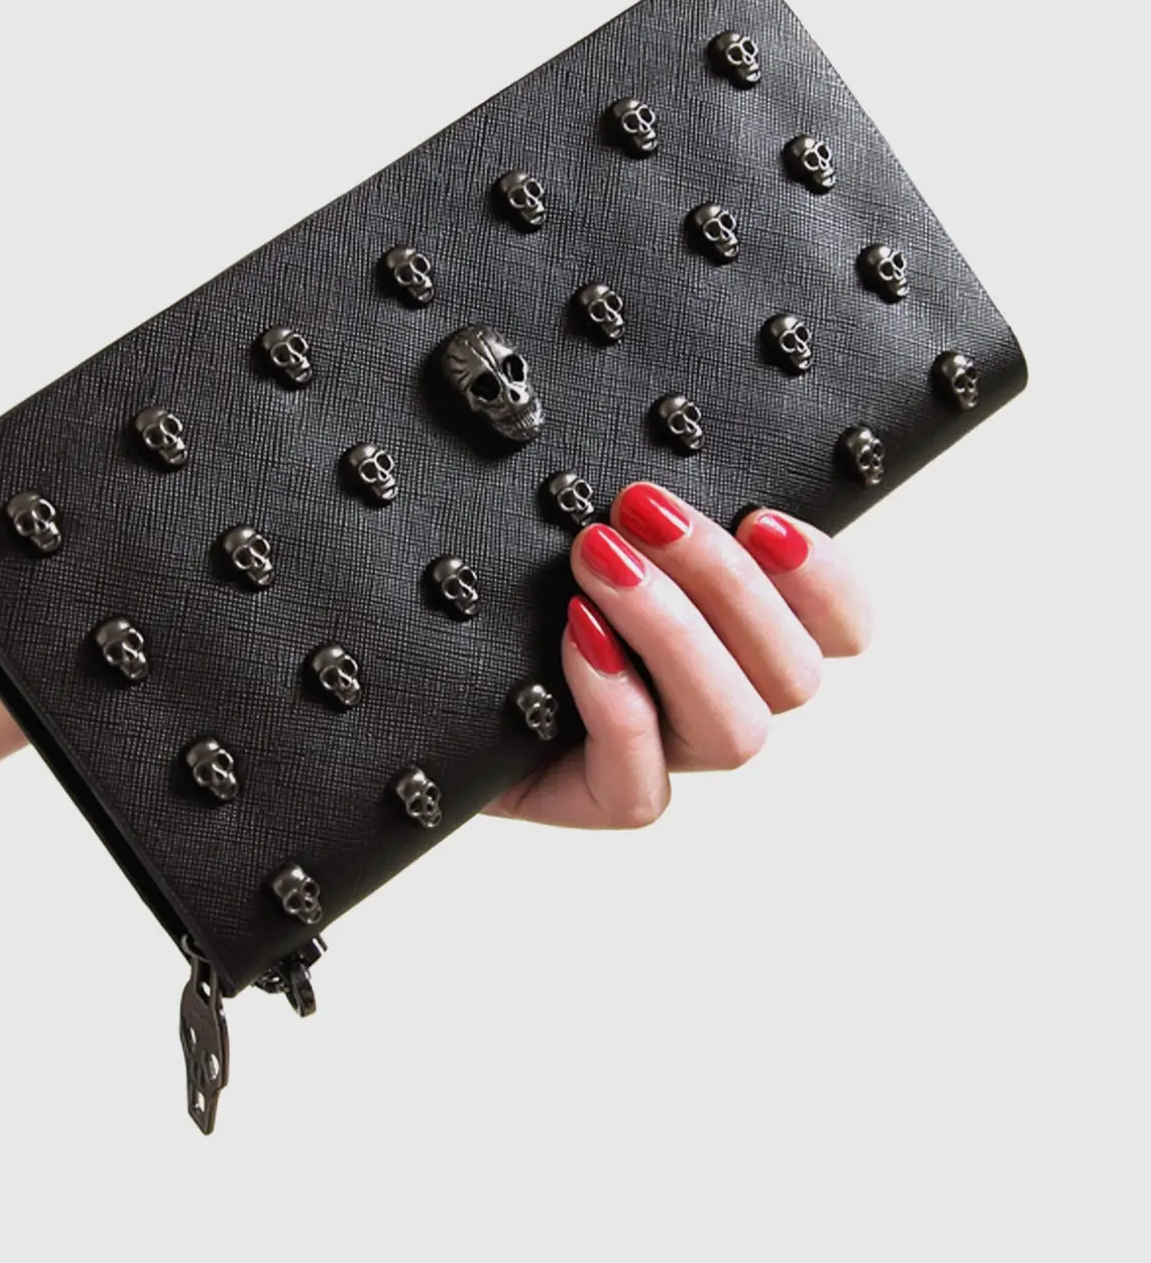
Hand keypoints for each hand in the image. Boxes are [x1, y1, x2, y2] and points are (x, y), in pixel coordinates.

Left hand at [492, 484, 871, 829]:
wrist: (421, 657)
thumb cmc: (510, 571)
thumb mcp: (583, 515)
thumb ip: (648, 499)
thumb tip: (659, 463)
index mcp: (741, 629)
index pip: (841, 627)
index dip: (827, 580)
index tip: (766, 518)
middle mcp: (718, 697)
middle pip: (793, 675)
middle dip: (727, 583)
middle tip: (643, 509)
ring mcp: (665, 757)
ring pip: (736, 733)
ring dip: (674, 634)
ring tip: (598, 560)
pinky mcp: (597, 800)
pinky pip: (642, 788)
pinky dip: (618, 706)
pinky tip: (575, 638)